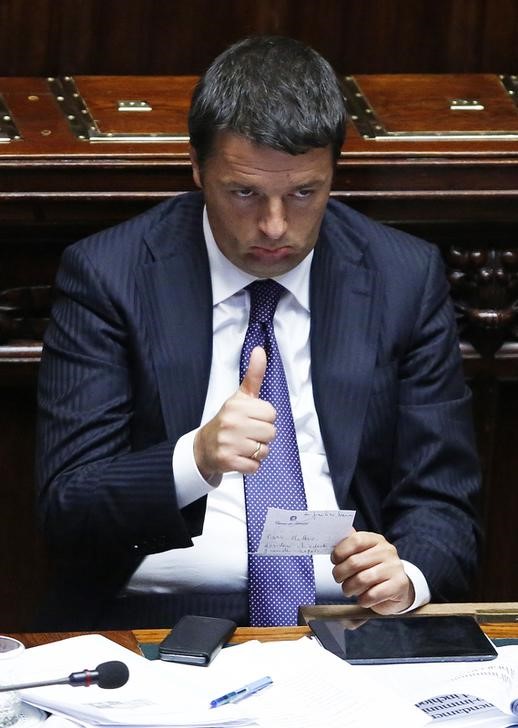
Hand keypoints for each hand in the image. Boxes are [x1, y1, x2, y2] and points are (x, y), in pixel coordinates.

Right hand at [194, 346, 275, 479]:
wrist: (205, 446)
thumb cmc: (228, 420)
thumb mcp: (240, 396)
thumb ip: (253, 375)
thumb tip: (260, 351)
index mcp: (237, 405)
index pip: (271, 414)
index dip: (265, 418)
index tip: (252, 419)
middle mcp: (231, 422)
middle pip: (271, 433)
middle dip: (262, 436)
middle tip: (247, 434)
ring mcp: (229, 442)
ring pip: (264, 450)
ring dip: (257, 452)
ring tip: (244, 445)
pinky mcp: (228, 460)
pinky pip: (255, 466)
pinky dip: (251, 465)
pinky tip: (240, 457)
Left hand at [331, 530, 414, 613]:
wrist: (397, 589)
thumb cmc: (373, 570)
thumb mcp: (363, 555)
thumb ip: (349, 547)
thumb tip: (332, 540)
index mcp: (376, 540)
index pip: (356, 540)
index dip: (340, 552)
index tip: (334, 560)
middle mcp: (387, 551)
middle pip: (355, 562)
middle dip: (340, 573)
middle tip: (338, 578)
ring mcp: (395, 568)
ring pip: (362, 580)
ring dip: (349, 588)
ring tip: (348, 590)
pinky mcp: (399, 585)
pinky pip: (372, 595)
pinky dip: (362, 599)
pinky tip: (363, 598)